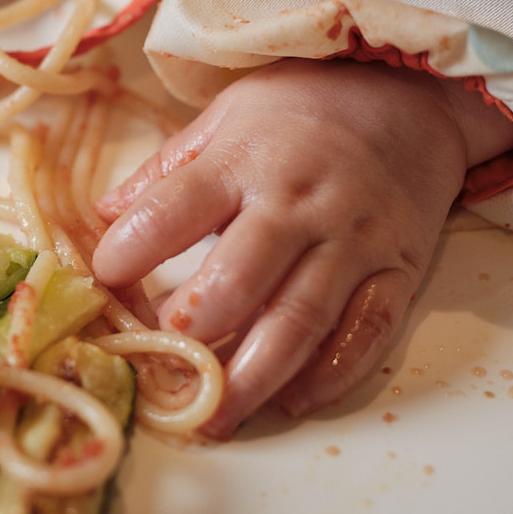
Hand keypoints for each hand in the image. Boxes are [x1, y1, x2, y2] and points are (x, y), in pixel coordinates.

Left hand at [93, 58, 512, 436]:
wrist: (411, 96)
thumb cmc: (304, 108)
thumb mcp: (228, 114)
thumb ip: (168, 170)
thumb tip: (104, 216)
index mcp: (245, 159)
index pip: (176, 208)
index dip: (131, 248)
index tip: (102, 280)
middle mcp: (300, 202)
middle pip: (242, 276)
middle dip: (194, 328)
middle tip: (160, 365)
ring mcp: (354, 240)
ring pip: (301, 319)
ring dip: (254, 375)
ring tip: (214, 418)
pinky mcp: (399, 270)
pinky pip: (367, 330)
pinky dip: (331, 373)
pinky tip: (292, 400)